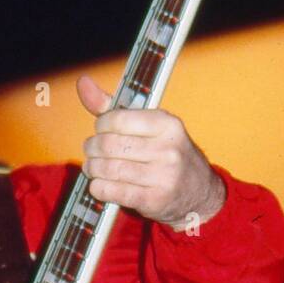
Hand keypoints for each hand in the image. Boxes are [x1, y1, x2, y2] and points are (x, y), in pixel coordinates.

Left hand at [77, 75, 225, 228]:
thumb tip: (83, 83)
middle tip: (92, 152)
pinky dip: (99, 188)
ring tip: (93, 168)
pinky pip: (113, 191)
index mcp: (167, 124)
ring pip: (108, 169)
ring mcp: (163, 176)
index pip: (117, 119)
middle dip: (92, 149)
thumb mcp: (150, 127)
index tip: (101, 130)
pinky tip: (101, 185)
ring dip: (93, 169)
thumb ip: (114, 108)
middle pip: (109, 145)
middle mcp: (168, 148)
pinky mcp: (154, 199)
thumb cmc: (168, 155)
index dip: (101, 126)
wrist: (200, 193)